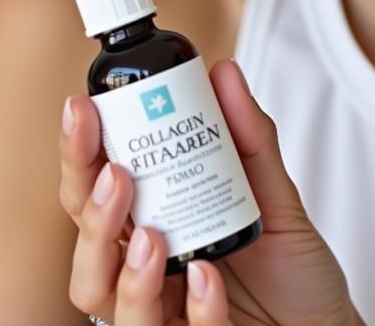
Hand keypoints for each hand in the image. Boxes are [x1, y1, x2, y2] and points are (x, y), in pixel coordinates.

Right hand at [59, 59, 360, 325]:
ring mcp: (163, 315)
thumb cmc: (293, 270)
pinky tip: (209, 280)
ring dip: (124, 268)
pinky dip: (192, 310)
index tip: (83, 108)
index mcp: (153, 223)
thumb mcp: (275, 196)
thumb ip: (249, 137)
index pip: (96, 189)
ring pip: (104, 299)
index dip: (80, 153)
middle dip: (91, 208)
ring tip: (153, 238)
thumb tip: (223, 73)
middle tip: (117, 175)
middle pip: (86, 246)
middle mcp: (145, 271)